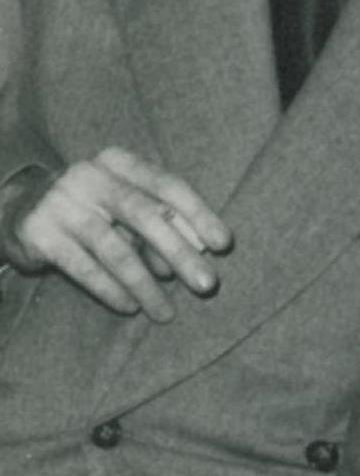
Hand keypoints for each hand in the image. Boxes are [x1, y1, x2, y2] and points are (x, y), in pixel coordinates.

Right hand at [0, 149, 230, 317]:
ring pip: (115, 248)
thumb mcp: (129, 211)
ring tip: (166, 313)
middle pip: (144, 214)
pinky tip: (130, 307)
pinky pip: (83, 266)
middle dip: (180, 252)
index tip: (223, 245)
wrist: (21, 210)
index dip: (198, 214)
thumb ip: (166, 223)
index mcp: (117, 162)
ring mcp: (60, 202)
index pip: (166, 184)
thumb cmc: (94, 212)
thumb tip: (205, 250)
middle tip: (208, 286)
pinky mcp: (39, 231)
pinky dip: (110, 290)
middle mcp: (87, 175)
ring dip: (146, 284)